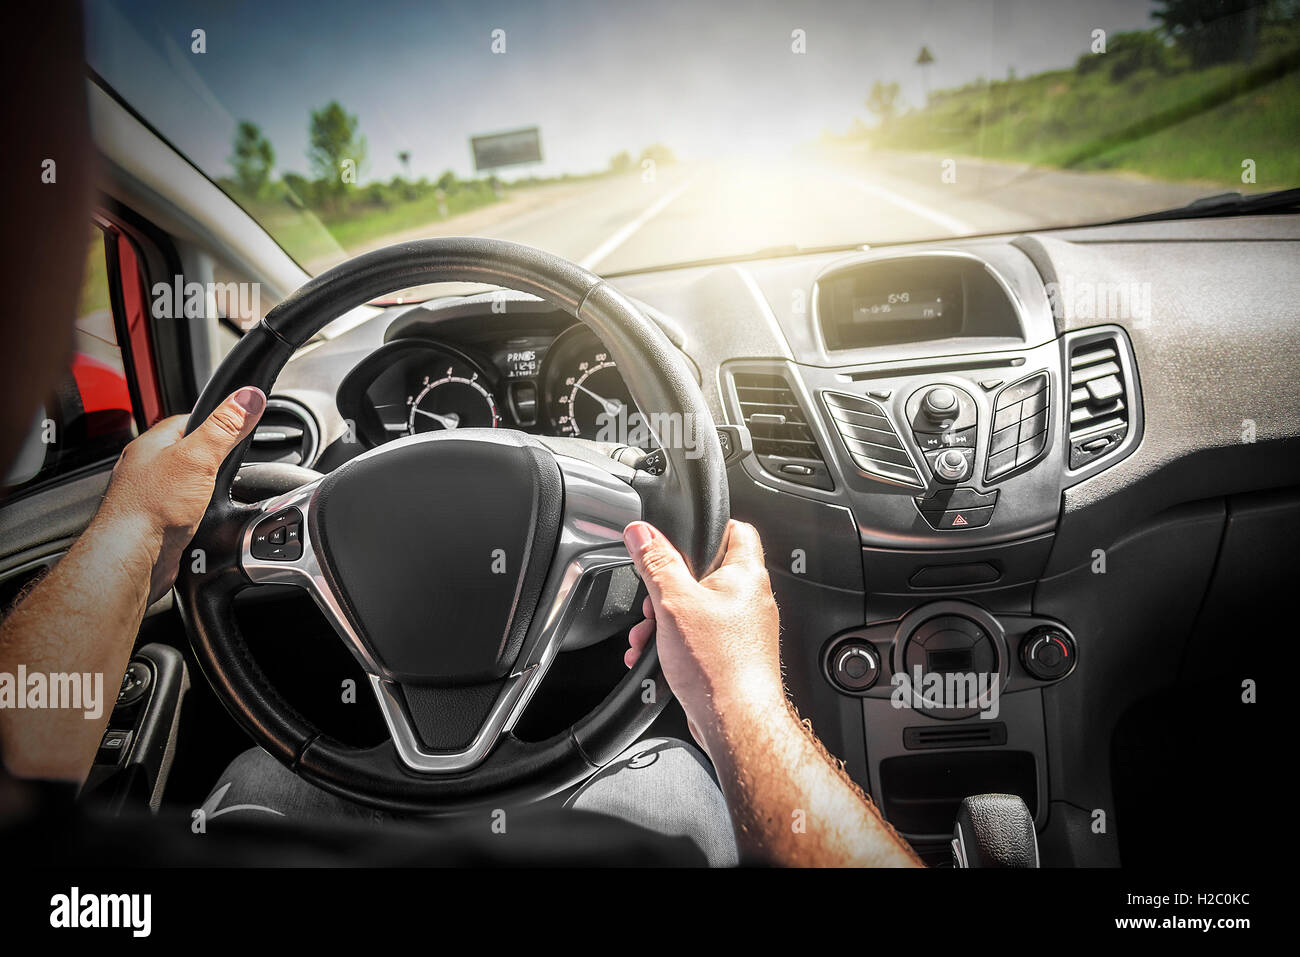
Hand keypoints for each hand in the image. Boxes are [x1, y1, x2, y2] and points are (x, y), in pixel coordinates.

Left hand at [95, 387, 265, 602]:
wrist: (131, 557)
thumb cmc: (150, 507)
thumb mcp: (198, 457)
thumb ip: (225, 427)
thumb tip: (248, 396)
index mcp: (153, 444)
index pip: (190, 419)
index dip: (218, 420)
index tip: (240, 422)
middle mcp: (149, 468)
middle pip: (192, 452)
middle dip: (215, 460)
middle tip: (232, 465)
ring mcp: (152, 496)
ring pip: (190, 483)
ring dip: (208, 489)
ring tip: (219, 494)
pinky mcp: (159, 522)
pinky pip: (187, 509)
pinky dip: (200, 513)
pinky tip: (206, 518)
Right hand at [622, 520, 783, 745]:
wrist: (735, 722)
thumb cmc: (719, 665)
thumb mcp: (674, 602)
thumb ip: (656, 563)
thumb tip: (641, 533)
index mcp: (745, 575)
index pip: (737, 530)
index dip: (706, 529)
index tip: (678, 536)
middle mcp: (749, 599)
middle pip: (703, 574)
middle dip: (667, 589)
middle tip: (652, 601)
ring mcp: (742, 629)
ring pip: (695, 609)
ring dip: (663, 621)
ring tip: (646, 636)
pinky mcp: (732, 654)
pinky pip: (698, 637)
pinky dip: (674, 642)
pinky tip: (653, 656)